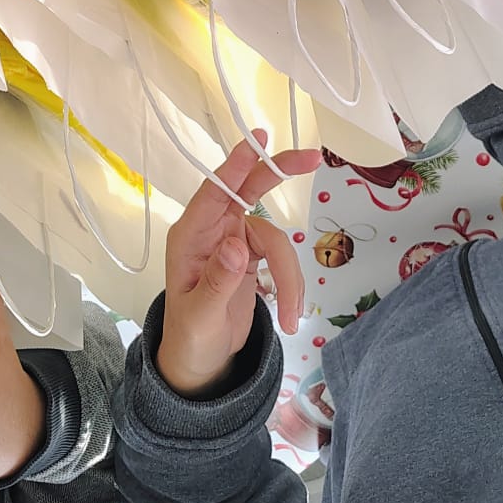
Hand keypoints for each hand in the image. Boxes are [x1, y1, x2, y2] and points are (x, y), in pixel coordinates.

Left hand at [157, 131, 321, 398]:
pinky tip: (290, 314)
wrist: (201, 362)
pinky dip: (291, 284)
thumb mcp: (200, 315)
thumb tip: (236, 246)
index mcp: (191, 235)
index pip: (215, 191)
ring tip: (290, 318)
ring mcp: (235, 240)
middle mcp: (214, 229)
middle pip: (250, 190)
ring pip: (275, 238)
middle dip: (279, 173)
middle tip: (312, 158)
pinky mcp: (252, 256)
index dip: (236, 164)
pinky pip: (281, 257)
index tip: (258, 140)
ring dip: (290, 277)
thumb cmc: (189, 336)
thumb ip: (217, 281)